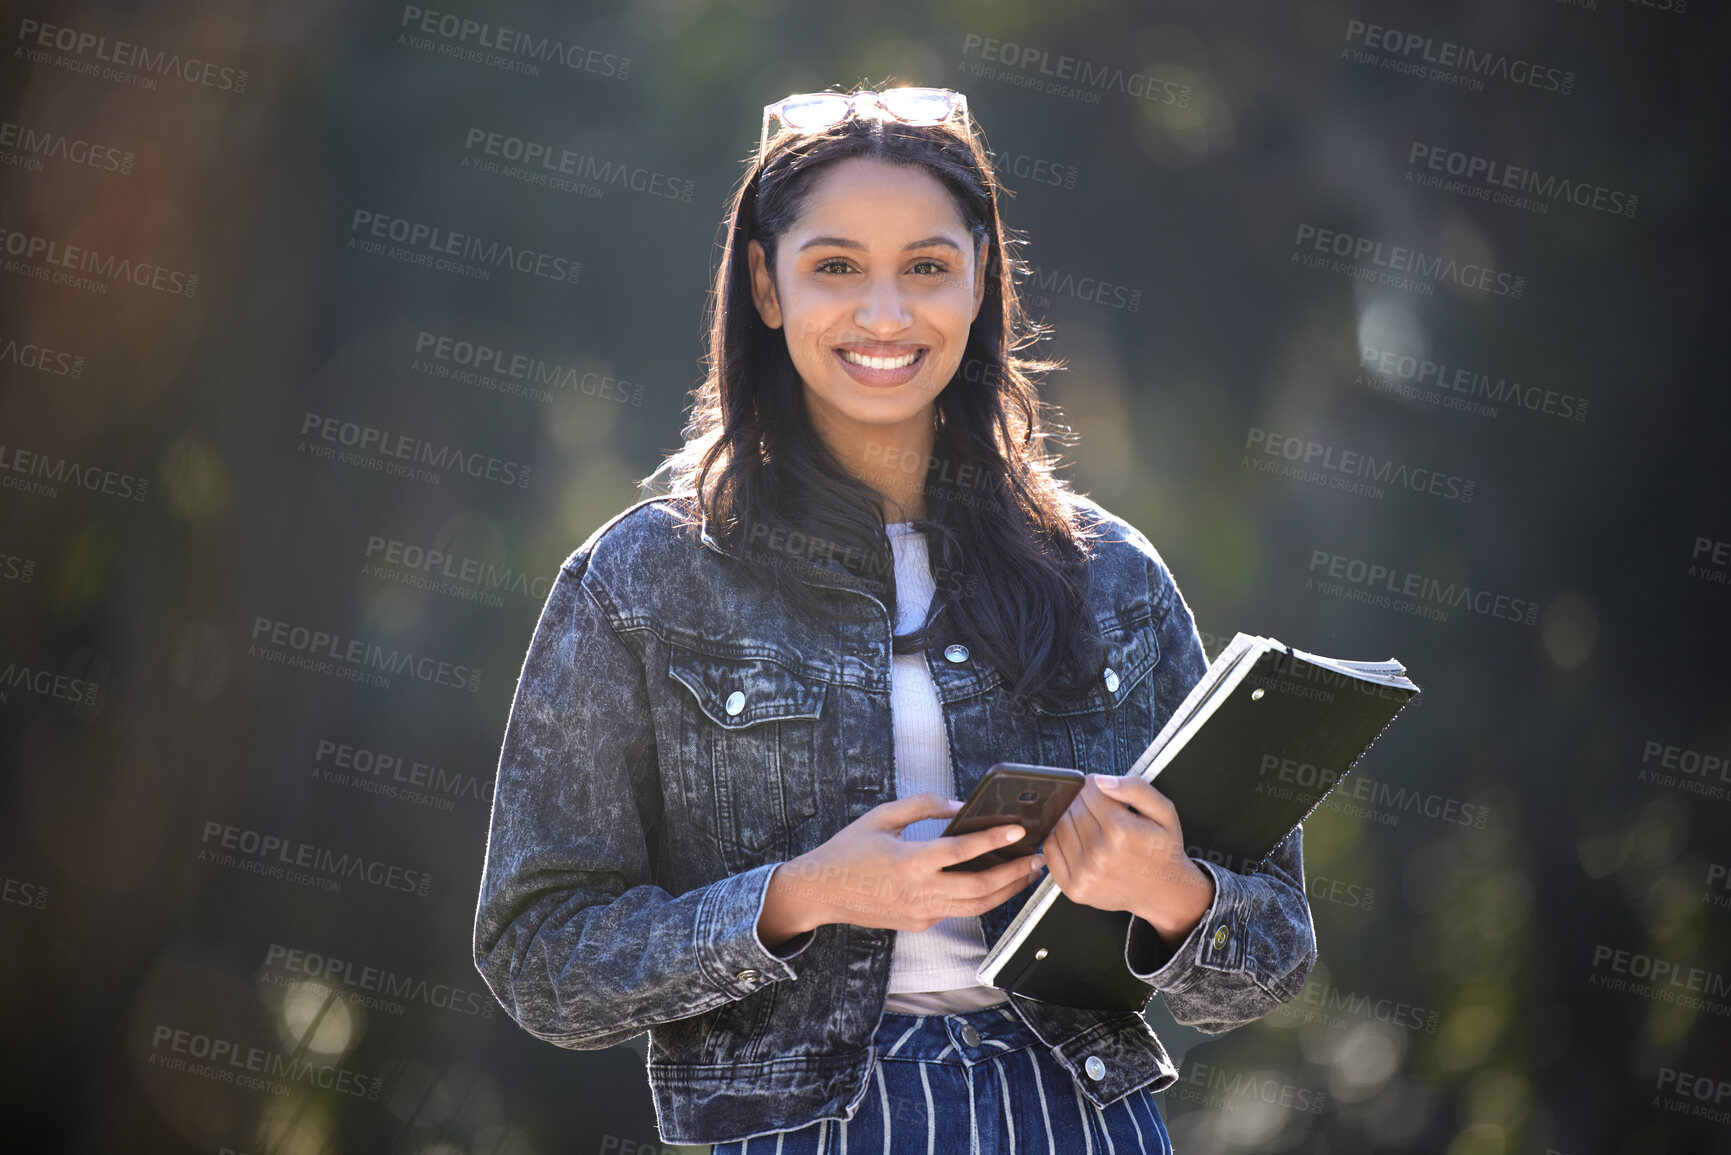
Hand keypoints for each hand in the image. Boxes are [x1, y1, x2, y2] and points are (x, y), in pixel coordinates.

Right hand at [759, 792, 1043, 942]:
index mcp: (909, 861)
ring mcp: (920, 912)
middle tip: (1037, 858)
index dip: (994, 839)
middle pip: (980, 888)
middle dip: (1014, 873)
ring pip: (976, 907)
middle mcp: (919, 891)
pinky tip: (993, 884)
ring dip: (1006, 891)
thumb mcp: (882, 816)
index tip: (1018, 830)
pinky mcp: (919, 924)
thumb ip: (922, 805)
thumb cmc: (848, 850)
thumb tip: (958, 804)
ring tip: (1026, 874)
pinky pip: (957, 911)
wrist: (821, 891)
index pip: (962, 851)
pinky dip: (980, 899)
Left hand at [1040, 773, 1214, 947]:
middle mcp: (1100, 854)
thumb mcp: (1164, 812)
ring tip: (1092, 825)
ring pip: (1059, 826)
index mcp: (1122, 832)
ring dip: (1070, 819)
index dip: (1094, 785)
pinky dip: (1059, 839)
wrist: (1164, 892)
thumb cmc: (1162, 851)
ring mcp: (1084, 873)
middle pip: (1073, 808)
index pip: (1088, 791)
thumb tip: (1101, 781)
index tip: (1101, 791)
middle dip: (1083, 802)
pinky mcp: (1073, 888)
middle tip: (1099, 809)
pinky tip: (1078, 840)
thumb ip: (1136, 788)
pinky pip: (1050, 849)